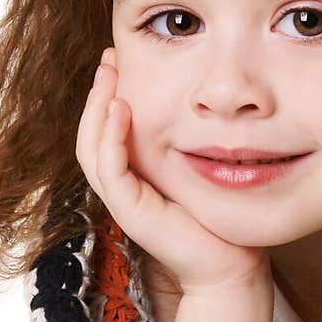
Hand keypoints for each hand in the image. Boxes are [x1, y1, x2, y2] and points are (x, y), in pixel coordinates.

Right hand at [76, 48, 272, 296]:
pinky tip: (121, 108)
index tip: (119, 59)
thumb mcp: (199, 167)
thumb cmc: (220, 217)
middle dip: (97, 93)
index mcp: (133, 176)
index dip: (106, 95)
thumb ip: (189, 140)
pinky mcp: (131, 213)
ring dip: (97, 109)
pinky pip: (111, 170)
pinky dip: (112, 138)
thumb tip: (202, 100)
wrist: (230, 264)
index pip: (105, 130)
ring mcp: (122, 201)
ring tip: (108, 75)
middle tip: (109, 57)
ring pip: (92, 149)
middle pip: (91, 134)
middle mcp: (121, 188)